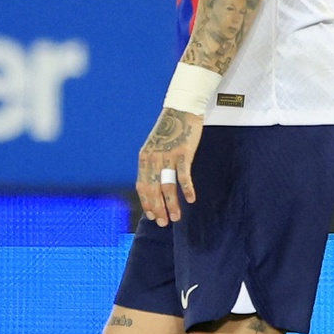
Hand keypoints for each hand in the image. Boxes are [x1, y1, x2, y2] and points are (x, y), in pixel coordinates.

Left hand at [137, 107, 202, 225]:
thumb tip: (156, 182)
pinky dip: (187, 189)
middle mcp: (153, 159)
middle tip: (163, 223)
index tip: (151, 215)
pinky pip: (183, 176)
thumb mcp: (156, 146)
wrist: (181, 110)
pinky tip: (191, 199)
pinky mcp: (183, 153)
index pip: (142, 186)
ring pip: (167, 187)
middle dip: (157, 209)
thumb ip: (154, 163)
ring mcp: (167, 156)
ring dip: (171, 205)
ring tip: (176, 218)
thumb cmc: (171, 129)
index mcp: (144, 158)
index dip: (146, 203)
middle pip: (153, 190)